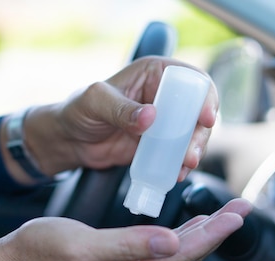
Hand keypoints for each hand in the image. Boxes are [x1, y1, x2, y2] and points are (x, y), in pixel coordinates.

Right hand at [0, 198, 250, 260]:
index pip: (181, 256)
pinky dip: (180, 240)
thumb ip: (129, 244)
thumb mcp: (84, 244)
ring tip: (225, 216)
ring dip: (202, 236)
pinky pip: (161, 257)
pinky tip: (188, 229)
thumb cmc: (42, 251)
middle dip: (216, 233)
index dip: (212, 234)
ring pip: (176, 258)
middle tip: (242, 209)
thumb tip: (170, 241)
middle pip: (185, 258)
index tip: (236, 215)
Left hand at [20, 56, 217, 179]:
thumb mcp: (96, 102)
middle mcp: (164, 96)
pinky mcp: (159, 145)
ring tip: (183, 166)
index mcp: (154, 73)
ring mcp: (164, 122)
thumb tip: (151, 116)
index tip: (206, 118)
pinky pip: (177, 154)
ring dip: (193, 151)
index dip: (205, 97)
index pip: (191, 80)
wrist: (69, 141)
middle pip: (198, 111)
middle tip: (190, 154)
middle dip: (200, 133)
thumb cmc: (78, 111)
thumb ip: (121, 108)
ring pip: (192, 135)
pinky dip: (180, 164)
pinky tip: (175, 174)